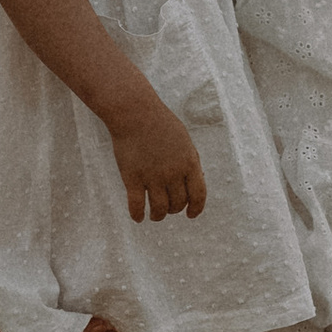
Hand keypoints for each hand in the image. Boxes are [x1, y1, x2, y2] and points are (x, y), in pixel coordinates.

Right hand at [109, 99, 205, 222]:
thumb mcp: (184, 141)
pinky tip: (138, 218)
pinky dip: (138, 215)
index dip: (196, 208)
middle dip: (174, 209)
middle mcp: (173, 173)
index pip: (198, 195)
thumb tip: (196, 181)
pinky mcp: (132, 178)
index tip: (191, 215)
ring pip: (159, 209)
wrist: (135, 113)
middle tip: (167, 208)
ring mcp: (152, 176)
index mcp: (189, 163)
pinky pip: (137, 205)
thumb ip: (190, 162)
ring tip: (154, 215)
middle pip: (178, 204)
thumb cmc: (160, 124)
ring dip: (158, 215)